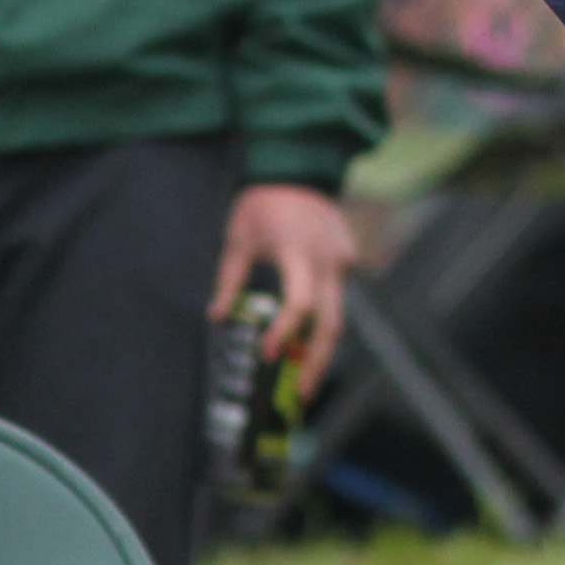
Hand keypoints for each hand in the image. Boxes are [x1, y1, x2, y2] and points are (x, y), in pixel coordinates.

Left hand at [209, 183, 356, 397]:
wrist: (296, 168)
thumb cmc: (262, 204)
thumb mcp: (237, 240)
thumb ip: (230, 281)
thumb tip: (216, 317)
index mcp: (297, 252)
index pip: (299, 303)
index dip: (286, 332)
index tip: (268, 355)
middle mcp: (326, 259)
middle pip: (330, 322)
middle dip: (316, 361)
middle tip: (301, 395)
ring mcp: (342, 257)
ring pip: (338, 312)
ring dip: (321, 348)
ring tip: (305, 378)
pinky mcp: (348, 255)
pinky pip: (338, 292)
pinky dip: (324, 316)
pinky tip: (309, 336)